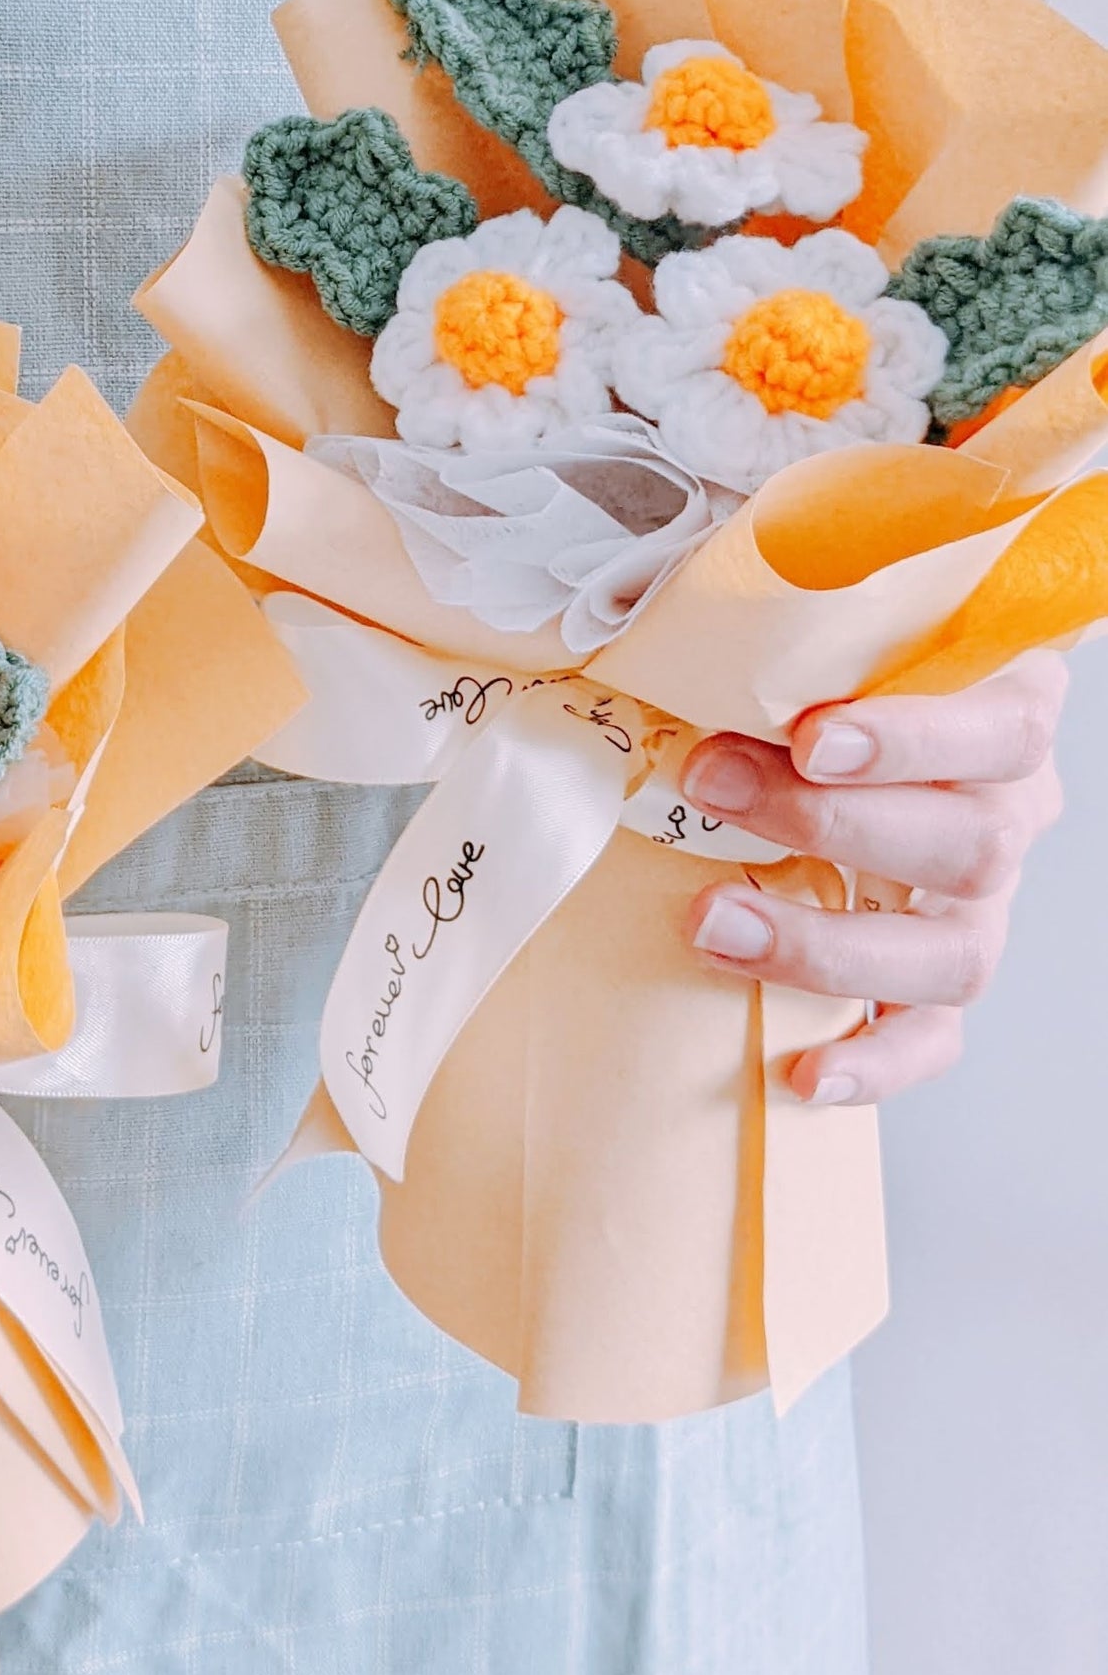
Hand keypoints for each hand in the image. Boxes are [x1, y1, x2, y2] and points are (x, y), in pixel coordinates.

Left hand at [680, 653, 1066, 1106]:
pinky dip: (875, 1062)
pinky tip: (803, 1072)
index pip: (1003, 730)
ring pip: (952, 956)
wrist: (844, 719)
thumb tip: (664, 602)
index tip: (810, 736)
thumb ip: (788, 611)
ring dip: (826, 946)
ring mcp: (981, 908)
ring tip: (711, 923)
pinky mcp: (940, 979)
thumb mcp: (825, 615)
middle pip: (971, 844)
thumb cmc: (826, 660)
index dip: (914, 739)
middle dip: (830, 824)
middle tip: (709, 784)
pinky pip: (932, 1040)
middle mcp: (1009, 814)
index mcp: (1006, 712)